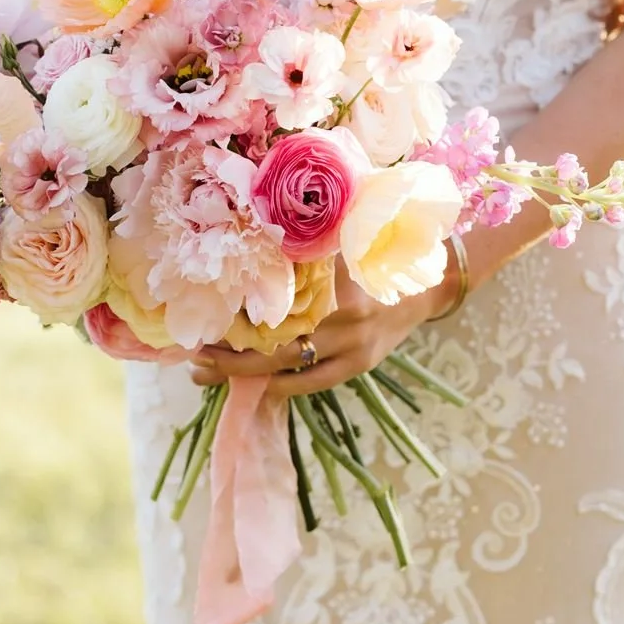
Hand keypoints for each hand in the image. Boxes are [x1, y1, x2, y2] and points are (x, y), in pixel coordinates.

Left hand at [189, 246, 461, 395]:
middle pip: (276, 343)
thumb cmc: (378, 251)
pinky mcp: (360, 366)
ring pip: (288, 366)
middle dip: (230, 354)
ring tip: (207, 373)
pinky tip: (253, 385)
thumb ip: (308, 243)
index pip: (278, 303)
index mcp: (338, 281)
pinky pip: (313, 382)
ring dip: (246, 373)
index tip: (204, 315)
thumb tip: (253, 238)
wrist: (430, 282)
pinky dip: (281, 384)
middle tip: (194, 356)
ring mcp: (354, 347)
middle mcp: (346, 318)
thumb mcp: (345, 238)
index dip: (238, 314)